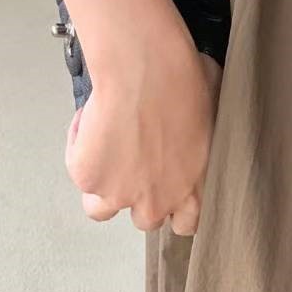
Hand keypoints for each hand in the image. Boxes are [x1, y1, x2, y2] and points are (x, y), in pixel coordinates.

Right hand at [65, 32, 222, 236]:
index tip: (169, 184)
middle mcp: (156, 201)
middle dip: (139, 193)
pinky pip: (77, 166)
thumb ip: (208, 136)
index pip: (186, 223)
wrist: (144, 68)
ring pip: (101, 207)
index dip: (175, 205)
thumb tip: (204, 124)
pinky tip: (91, 118)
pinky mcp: (87, 178)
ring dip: (103, 183)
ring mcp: (118, 195)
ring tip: (106, 147)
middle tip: (136, 159)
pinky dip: (79, 144)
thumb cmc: (183, 79)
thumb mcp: (215, 109)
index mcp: (193, 189)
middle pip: (144, 219)